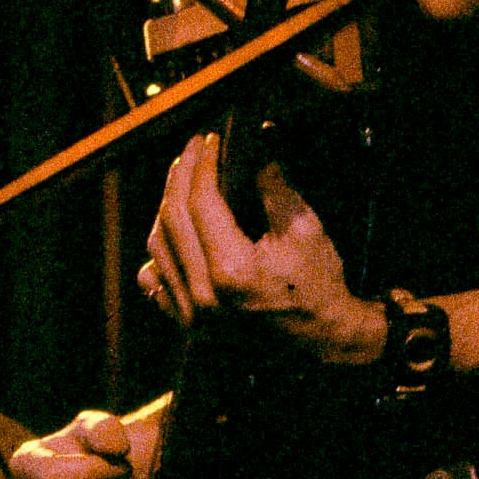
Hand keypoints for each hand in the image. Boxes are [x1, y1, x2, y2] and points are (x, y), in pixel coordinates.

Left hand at [142, 129, 389, 368]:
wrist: (321, 338)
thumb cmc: (318, 284)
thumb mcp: (305, 229)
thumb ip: (275, 189)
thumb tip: (258, 153)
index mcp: (231, 269)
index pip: (200, 202)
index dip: (202, 165)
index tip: (209, 140)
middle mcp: (204, 295)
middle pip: (172, 220)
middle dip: (179, 178)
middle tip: (190, 152)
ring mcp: (193, 314)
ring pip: (158, 249)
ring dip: (166, 210)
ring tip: (182, 184)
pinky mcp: (189, 325)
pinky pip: (157, 283)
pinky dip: (158, 255)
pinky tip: (169, 233)